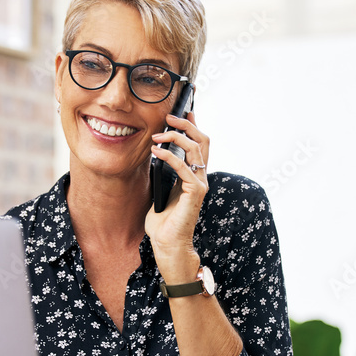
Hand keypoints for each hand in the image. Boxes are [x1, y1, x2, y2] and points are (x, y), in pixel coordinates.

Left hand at [145, 110, 209, 275]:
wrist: (168, 244)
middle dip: (187, 125)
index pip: (199, 145)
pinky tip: (156, 151)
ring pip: (196, 150)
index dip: (193, 126)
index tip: (184, 112)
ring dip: (176, 137)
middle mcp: (200, 178)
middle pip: (203, 141)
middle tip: (170, 116)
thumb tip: (153, 152)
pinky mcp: (195, 193)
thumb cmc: (162, 222)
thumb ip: (162, 173)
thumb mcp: (159, 190)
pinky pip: (184, 168)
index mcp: (193, 176)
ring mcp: (200, 185)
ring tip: (158, 133)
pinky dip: (169, 156)